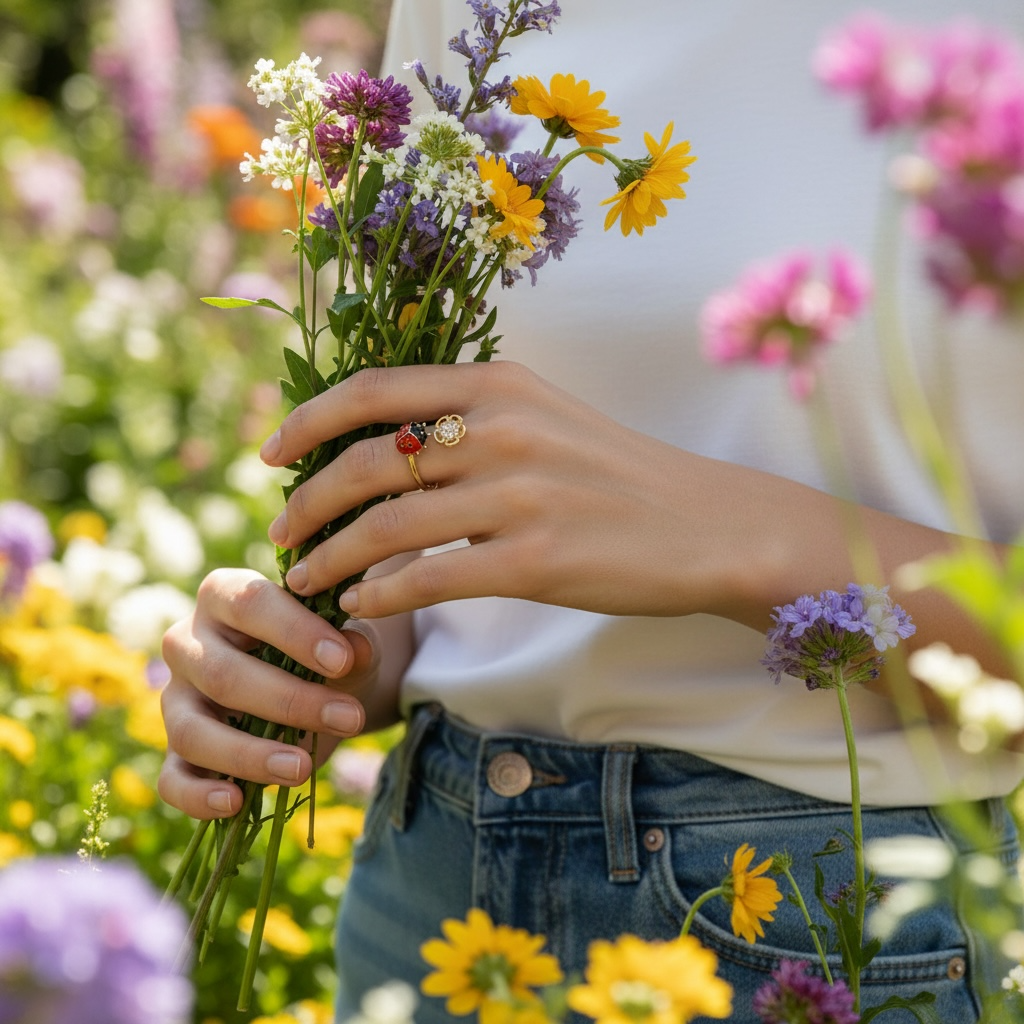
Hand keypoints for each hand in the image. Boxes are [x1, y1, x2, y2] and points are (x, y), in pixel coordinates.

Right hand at [158, 567, 395, 819]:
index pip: (248, 604)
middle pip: (220, 673)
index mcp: (224, 595)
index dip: (294, 632)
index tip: (342, 660)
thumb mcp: (347, 643)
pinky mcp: (175, 753)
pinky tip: (235, 802)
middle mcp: (187, 643)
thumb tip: (357, 650)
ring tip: (302, 768)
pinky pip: (172, 780)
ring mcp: (175, 700)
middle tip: (349, 718)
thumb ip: (353, 643)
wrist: (317, 691)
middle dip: (289, 700)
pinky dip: (198, 796)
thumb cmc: (325, 653)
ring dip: (248, 754)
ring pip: (191, 730)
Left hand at [259, 361, 767, 620]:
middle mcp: (502, 431)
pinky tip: (363, 607)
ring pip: (386, 526)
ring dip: (330, 557)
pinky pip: (429, 578)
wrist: (707, 524)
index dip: (307, 420)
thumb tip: (387, 448)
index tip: (271, 454)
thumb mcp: (546, 418)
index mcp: (499, 384)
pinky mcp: (535, 561)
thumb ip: (471, 420)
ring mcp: (518, 496)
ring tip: (306, 578)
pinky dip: (381, 594)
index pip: (374, 390)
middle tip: (281, 533)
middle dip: (306, 502)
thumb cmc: (620, 475)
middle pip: (366, 463)